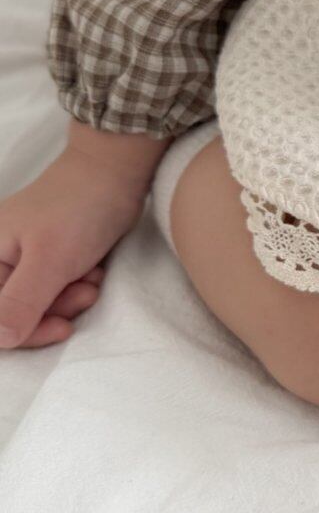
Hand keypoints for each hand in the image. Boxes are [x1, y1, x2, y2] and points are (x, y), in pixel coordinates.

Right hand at [0, 150, 151, 348]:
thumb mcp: (48, 261)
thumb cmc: (77, 210)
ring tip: (92, 276)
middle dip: (56, 309)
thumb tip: (0, 340)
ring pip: (39, 305)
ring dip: (70, 298)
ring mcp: (20, 260)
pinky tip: (92, 270)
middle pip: (17, 314)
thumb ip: (20, 303)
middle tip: (86, 291)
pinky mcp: (44, 259)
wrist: (113, 172)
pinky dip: (76, 286)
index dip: (25, 332)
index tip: (61, 327)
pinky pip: (54, 290)